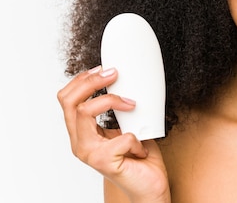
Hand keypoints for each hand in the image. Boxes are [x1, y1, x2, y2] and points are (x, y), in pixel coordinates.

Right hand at [57, 66, 169, 201]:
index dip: (82, 80)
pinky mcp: (104, 161)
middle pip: (69, 102)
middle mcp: (79, 142)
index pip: (67, 100)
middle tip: (113, 73)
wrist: (149, 186)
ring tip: (132, 104)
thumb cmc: (139, 156)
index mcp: (81, 132)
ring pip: (85, 112)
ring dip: (112, 101)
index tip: (102, 69)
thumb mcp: (128, 126)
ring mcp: (89, 153)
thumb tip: (129, 81)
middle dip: (90, 82)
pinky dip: (136, 138)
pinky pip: (121, 136)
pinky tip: (141, 149)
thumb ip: (121, 109)